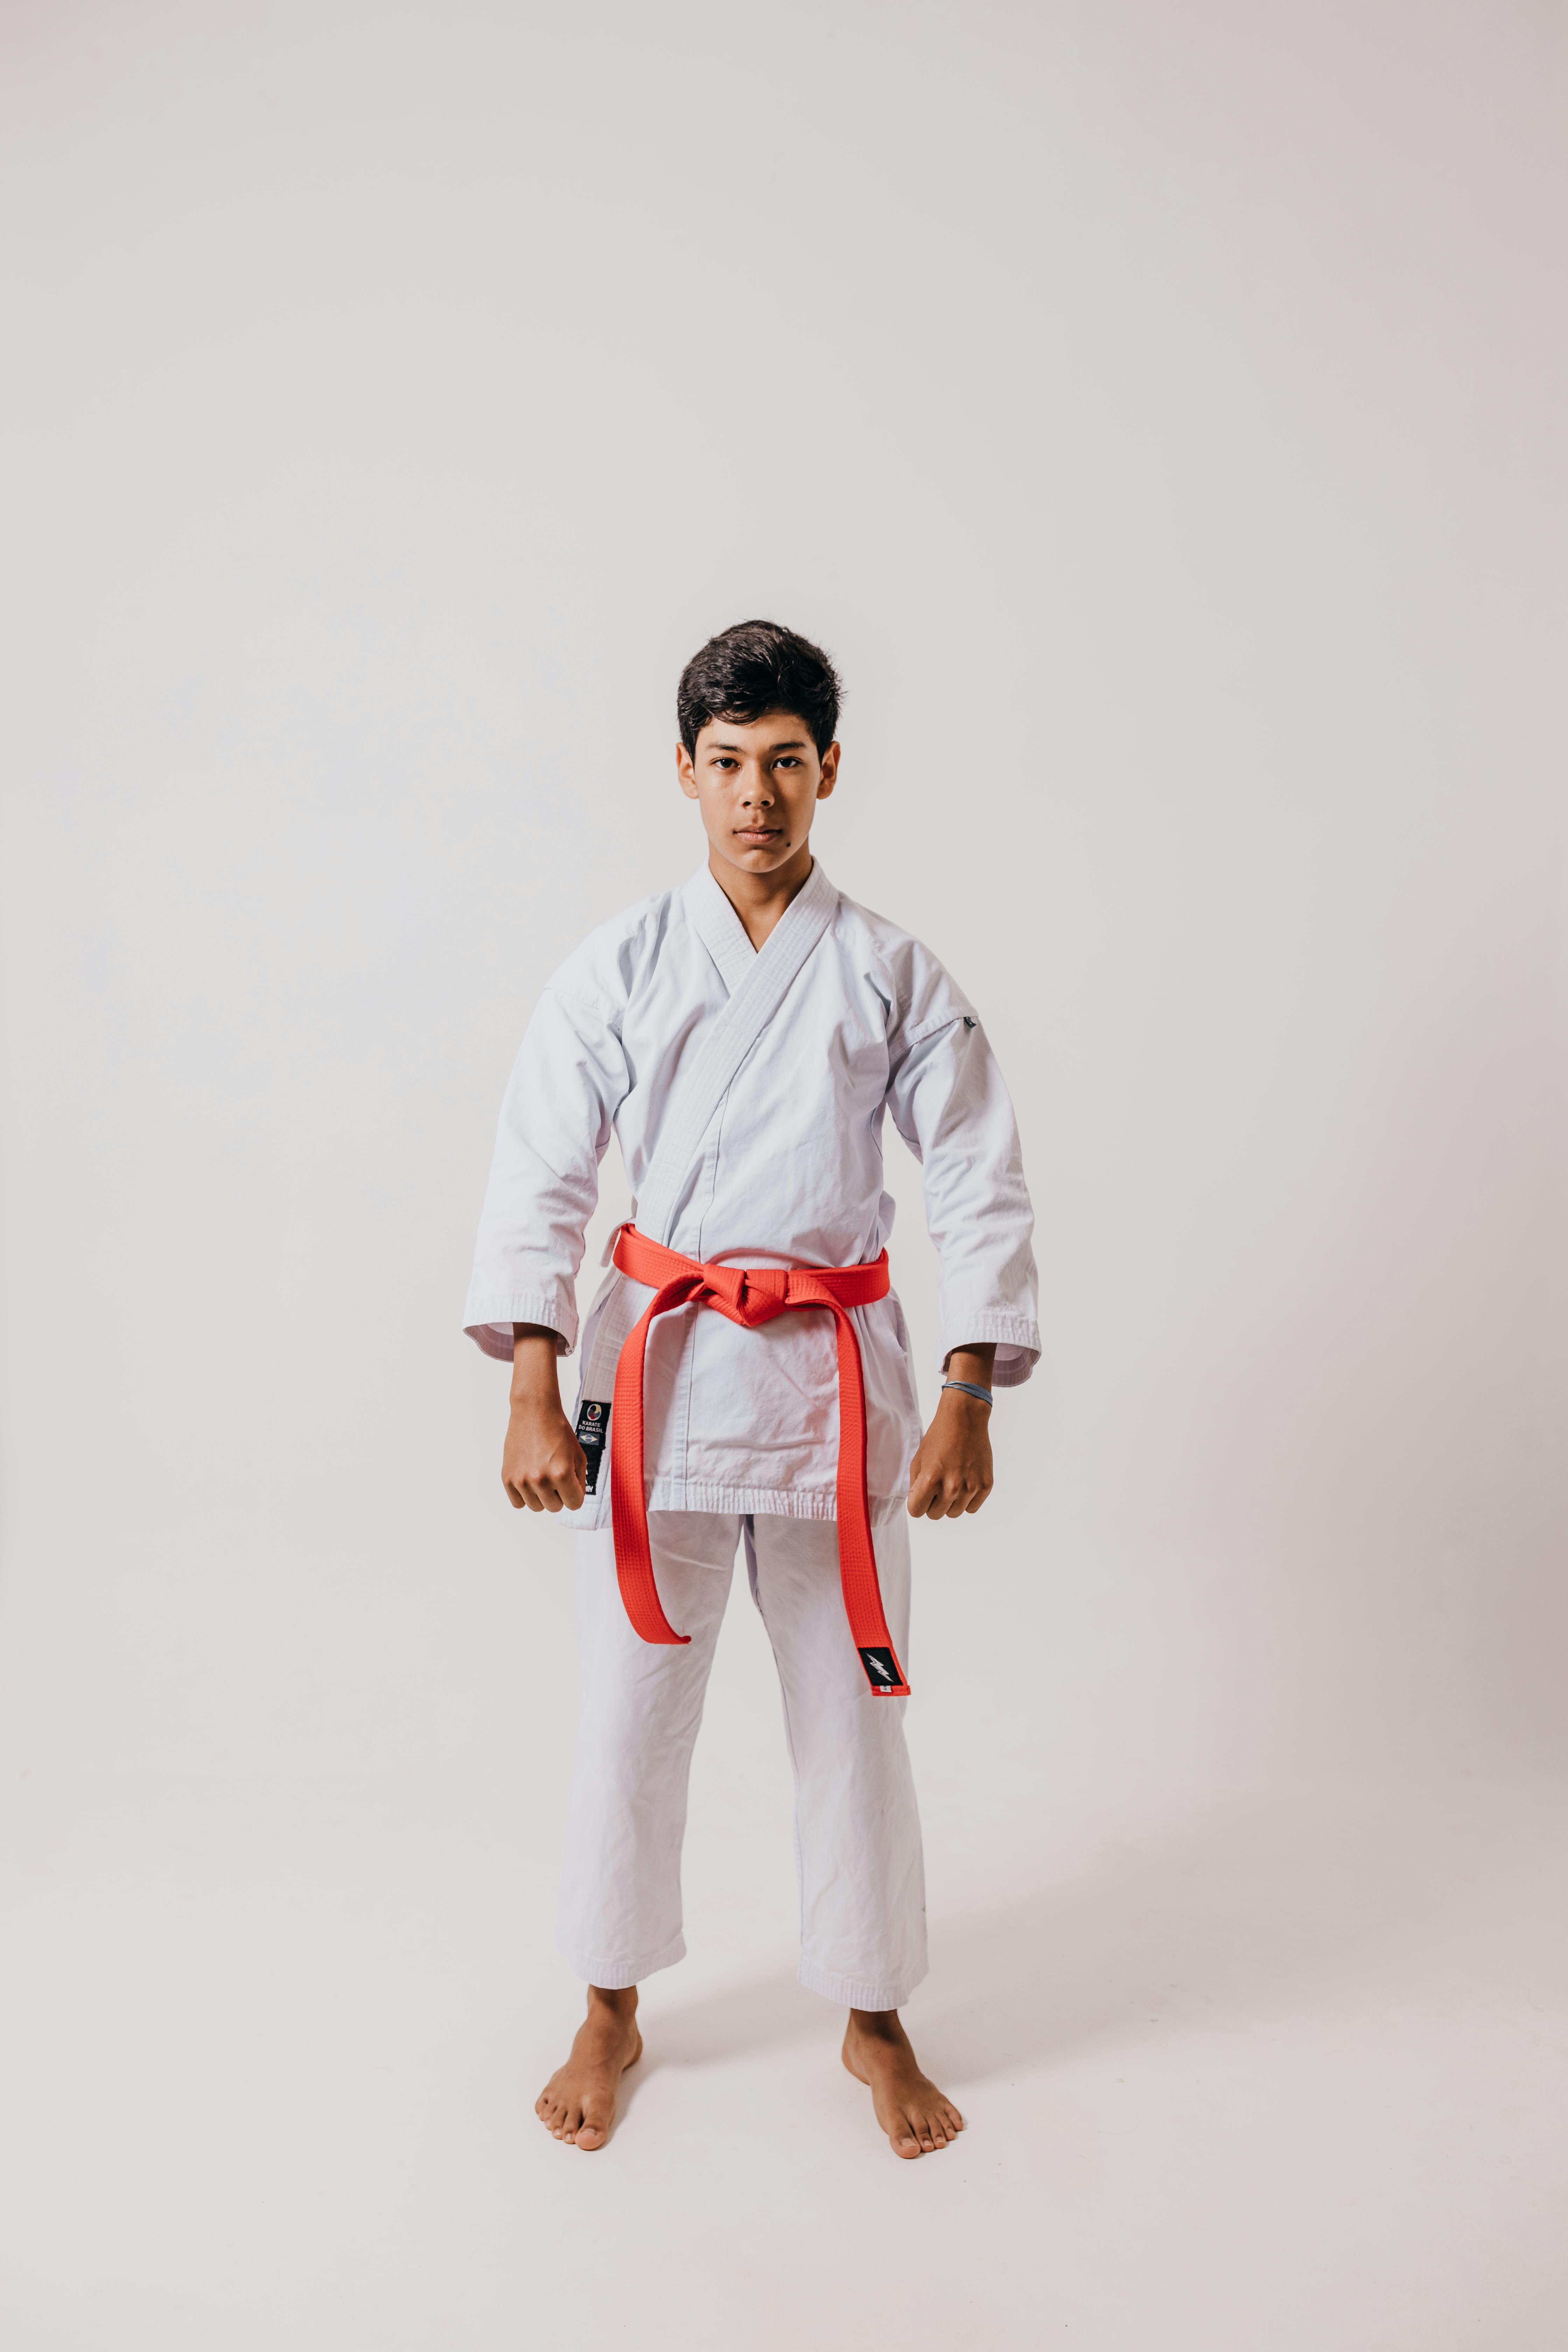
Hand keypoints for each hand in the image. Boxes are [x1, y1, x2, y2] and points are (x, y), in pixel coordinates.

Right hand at [503, 1325, 586, 1512]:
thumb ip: (579, 1481)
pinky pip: (518, 1503)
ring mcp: (522, 1480)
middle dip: (559, 1494)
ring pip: (537, 1507)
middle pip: (555, 1507)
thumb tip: (573, 1500)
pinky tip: (529, 1479)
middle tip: (555, 1475)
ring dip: (542, 1496)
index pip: (574, 1504)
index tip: (571, 1482)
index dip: (575, 1493)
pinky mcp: (507, 1478)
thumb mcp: (579, 1456)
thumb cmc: (558, 1431)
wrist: (534, 1412)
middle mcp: (541, 1479)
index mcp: (562, 1473)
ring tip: (542, 1474)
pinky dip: (525, 1495)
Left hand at [906, 1389, 993, 1519]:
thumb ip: (915, 1486)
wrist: (965, 1420)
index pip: (916, 1512)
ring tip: (951, 1481)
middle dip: (932, 1502)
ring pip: (954, 1513)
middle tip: (937, 1483)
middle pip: (935, 1515)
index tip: (921, 1492)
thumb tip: (918, 1505)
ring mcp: (971, 1488)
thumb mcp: (918, 1461)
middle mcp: (952, 1487)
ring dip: (950, 1502)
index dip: (916, 1502)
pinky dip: (967, 1500)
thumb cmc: (938, 1439)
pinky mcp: (986, 1486)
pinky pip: (972, 1508)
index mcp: (930, 1480)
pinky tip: (965, 1481)